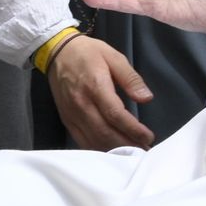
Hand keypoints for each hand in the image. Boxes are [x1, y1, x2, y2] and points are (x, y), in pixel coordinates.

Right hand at [47, 33, 155, 149]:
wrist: (57, 52)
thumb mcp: (114, 57)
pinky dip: (98, 149)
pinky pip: (82, 140)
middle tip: (144, 150)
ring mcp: (72, 114)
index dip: (133, 129)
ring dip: (114, 150)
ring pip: (94, 140)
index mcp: (95, 86)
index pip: (115, 115)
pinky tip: (111, 152)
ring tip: (132, 153)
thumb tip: (146, 97)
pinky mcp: (67, 120)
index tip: (148, 137)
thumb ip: (130, 78)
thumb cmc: (88, 53)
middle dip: (127, 144)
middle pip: (105, 132)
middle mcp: (82, 104)